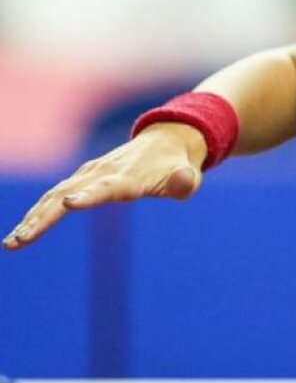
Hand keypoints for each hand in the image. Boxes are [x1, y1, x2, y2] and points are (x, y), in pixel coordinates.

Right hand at [4, 123, 207, 249]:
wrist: (167, 139)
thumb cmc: (179, 165)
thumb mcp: (189, 175)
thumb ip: (185, 182)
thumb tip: (183, 181)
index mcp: (131, 176)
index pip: (108, 187)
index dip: (89, 196)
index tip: (68, 204)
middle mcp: (105, 172)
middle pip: (69, 194)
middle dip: (44, 218)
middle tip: (21, 241)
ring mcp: (90, 173)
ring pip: (54, 196)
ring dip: (33, 219)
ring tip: (13, 243)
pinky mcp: (82, 177)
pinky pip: (53, 196)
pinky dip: (36, 212)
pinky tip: (21, 233)